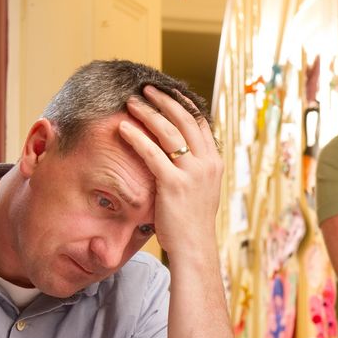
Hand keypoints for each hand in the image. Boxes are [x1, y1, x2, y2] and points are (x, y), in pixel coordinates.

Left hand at [120, 86, 222, 258]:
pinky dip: (136, 137)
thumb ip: (193, 169)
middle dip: (164, 101)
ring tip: (131, 102)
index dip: (183, 104)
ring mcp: (192, 173)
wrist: (195, 248)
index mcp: (214, 162)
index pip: (200, 122)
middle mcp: (207, 163)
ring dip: (148, 113)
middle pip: (185, 120)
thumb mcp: (201, 190)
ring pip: (168, 132)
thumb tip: (179, 153)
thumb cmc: (192, 222)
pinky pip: (152, 153)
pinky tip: (123, 128)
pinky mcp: (174, 184)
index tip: (167, 92)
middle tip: (146, 89)